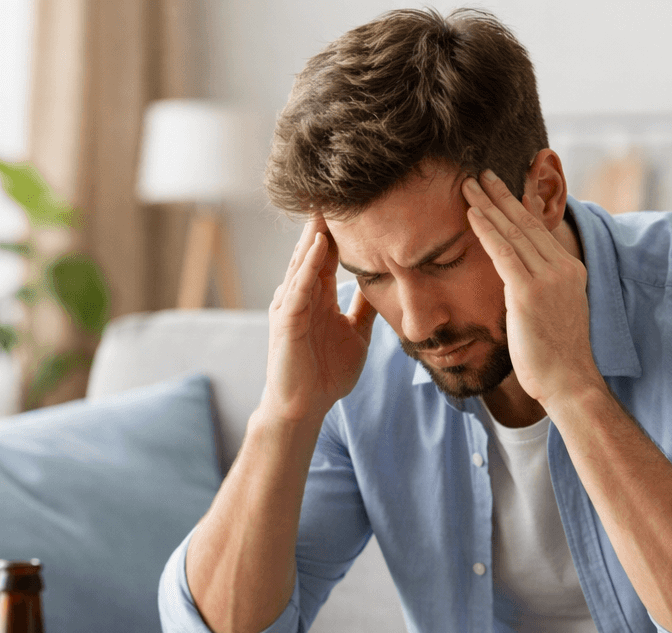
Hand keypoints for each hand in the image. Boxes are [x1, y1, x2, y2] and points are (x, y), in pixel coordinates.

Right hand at [264, 215, 376, 423]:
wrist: (305, 408)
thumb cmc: (326, 374)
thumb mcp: (356, 334)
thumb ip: (364, 309)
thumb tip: (385, 286)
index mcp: (318, 296)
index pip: (330, 254)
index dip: (343, 229)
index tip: (360, 202)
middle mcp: (302, 295)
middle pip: (314, 250)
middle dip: (325, 221)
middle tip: (338, 186)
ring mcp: (291, 306)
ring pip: (304, 263)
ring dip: (316, 235)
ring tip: (327, 204)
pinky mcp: (286, 323)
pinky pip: (297, 289)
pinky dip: (308, 268)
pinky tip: (319, 248)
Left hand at [461, 171, 598, 408]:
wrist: (568, 382)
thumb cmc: (555, 359)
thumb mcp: (552, 315)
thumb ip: (536, 292)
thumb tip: (516, 285)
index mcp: (570, 271)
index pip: (540, 232)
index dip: (518, 208)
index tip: (502, 190)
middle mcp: (562, 268)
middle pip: (527, 224)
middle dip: (502, 196)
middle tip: (482, 174)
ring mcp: (548, 279)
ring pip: (513, 232)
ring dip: (488, 206)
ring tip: (469, 185)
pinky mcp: (529, 292)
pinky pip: (503, 252)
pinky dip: (486, 230)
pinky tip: (472, 214)